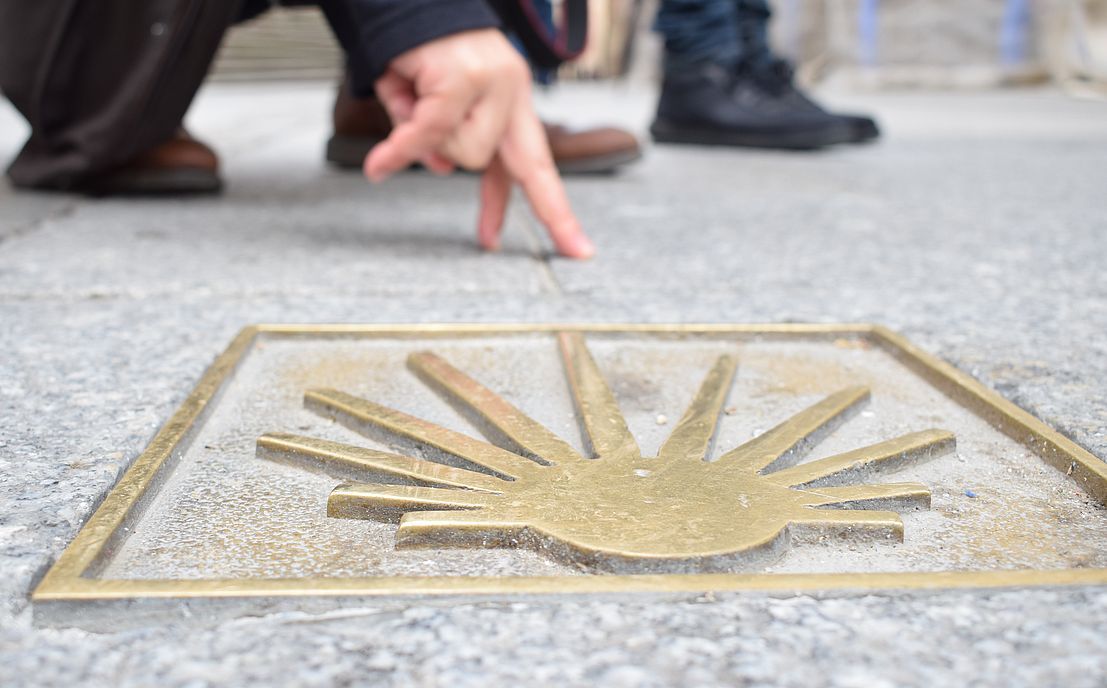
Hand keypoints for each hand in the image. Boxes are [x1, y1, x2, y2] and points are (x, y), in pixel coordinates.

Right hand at [364, 29, 594, 258]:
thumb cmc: (416, 54)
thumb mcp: (431, 108)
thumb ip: (444, 144)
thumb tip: (447, 170)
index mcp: (511, 105)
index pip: (537, 167)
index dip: (555, 212)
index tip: (581, 252)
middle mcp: (513, 92)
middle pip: (501, 165)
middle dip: (469, 176)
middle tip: (457, 187)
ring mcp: (494, 83)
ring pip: (462, 153)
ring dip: (422, 136)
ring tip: (408, 93)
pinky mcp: (465, 77)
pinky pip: (430, 133)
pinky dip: (401, 150)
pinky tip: (379, 166)